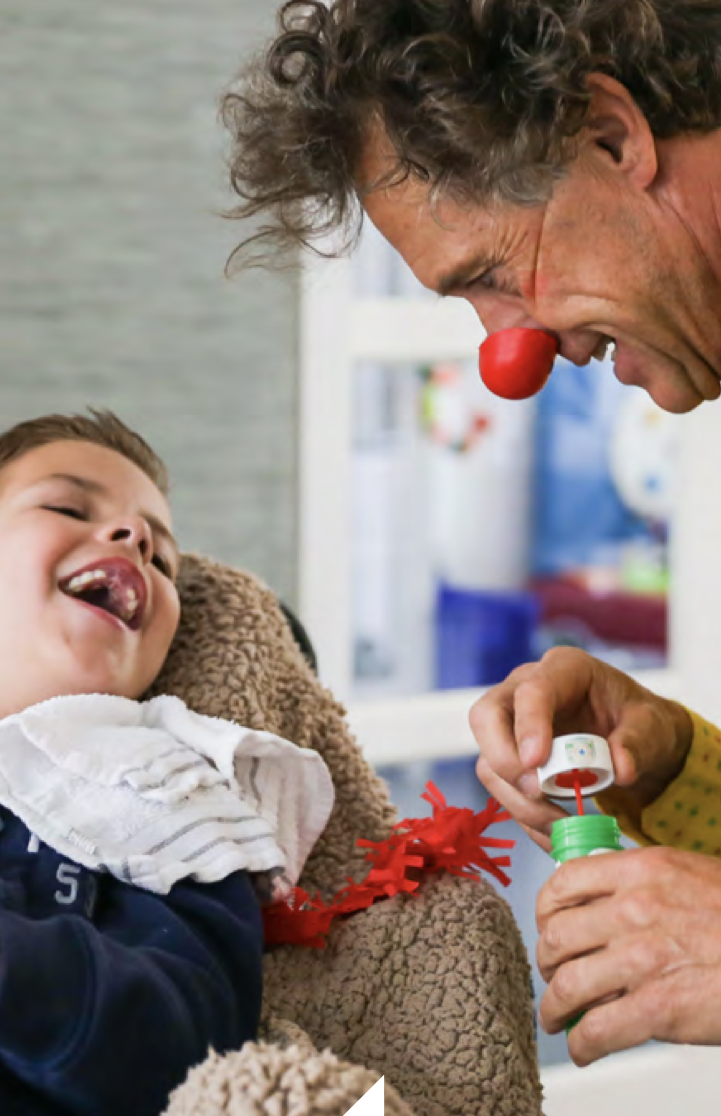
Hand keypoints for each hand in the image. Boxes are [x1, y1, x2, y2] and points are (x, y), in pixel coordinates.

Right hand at [469, 647, 692, 850]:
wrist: (637, 745)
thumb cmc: (641, 724)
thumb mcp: (653, 727)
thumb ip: (638, 742)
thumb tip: (620, 769)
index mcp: (564, 670)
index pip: (532, 690)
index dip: (528, 725)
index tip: (537, 763)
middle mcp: (525, 690)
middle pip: (487, 717)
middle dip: (505, 760)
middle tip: (537, 792)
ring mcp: (512, 725)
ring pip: (489, 762)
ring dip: (519, 800)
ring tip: (562, 825)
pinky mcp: (511, 759)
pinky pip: (503, 790)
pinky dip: (526, 817)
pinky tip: (556, 834)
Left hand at [536, 845, 720, 1063]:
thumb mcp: (690, 875)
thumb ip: (643, 883)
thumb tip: (605, 900)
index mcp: (641, 871)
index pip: (565, 883)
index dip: (546, 910)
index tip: (547, 926)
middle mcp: (634, 910)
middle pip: (557, 937)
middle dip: (547, 963)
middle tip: (552, 975)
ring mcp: (643, 959)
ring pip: (568, 985)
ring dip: (554, 1008)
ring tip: (557, 1017)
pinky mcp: (658, 1009)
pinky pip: (597, 1030)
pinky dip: (582, 1044)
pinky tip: (585, 1048)